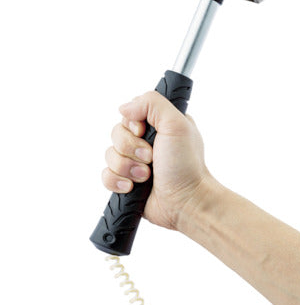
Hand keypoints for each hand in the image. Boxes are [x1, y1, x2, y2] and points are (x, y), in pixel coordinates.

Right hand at [102, 90, 209, 229]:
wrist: (185, 201)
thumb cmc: (187, 165)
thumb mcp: (177, 124)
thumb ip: (152, 103)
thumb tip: (124, 108)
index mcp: (160, 124)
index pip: (129, 113)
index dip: (132, 124)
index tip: (144, 133)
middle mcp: (147, 141)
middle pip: (116, 133)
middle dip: (131, 148)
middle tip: (150, 158)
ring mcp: (136, 162)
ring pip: (110, 155)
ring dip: (127, 167)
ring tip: (146, 176)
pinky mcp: (127, 181)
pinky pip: (106, 175)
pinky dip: (117, 181)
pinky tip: (133, 187)